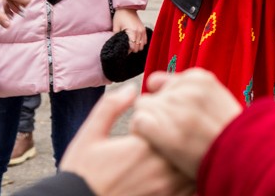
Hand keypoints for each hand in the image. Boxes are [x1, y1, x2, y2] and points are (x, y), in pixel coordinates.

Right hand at [61, 85, 193, 195]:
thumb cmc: (81, 174)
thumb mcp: (90, 135)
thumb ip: (110, 108)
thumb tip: (131, 89)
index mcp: (143, 147)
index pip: (172, 125)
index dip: (169, 122)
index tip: (158, 123)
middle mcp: (159, 170)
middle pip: (187, 147)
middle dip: (181, 141)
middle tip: (169, 139)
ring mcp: (165, 191)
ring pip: (192, 170)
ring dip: (188, 162)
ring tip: (173, 158)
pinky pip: (190, 192)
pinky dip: (188, 183)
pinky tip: (172, 177)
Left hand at [112, 8, 146, 52]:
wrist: (127, 7)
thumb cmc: (120, 16)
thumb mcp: (116, 27)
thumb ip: (116, 37)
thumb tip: (116, 45)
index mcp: (132, 32)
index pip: (132, 47)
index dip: (128, 51)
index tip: (123, 51)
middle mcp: (139, 32)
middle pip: (137, 48)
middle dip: (132, 50)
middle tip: (126, 48)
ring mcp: (142, 31)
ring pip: (142, 45)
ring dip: (137, 47)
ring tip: (131, 45)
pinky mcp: (144, 29)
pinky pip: (145, 40)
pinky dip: (141, 43)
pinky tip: (136, 42)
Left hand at [130, 69, 242, 178]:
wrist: (243, 161)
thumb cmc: (230, 136)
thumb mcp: (217, 100)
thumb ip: (187, 88)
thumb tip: (152, 82)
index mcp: (200, 79)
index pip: (162, 82)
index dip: (167, 103)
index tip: (178, 120)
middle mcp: (185, 90)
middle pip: (153, 95)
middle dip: (158, 113)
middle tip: (177, 134)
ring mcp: (174, 108)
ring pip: (143, 107)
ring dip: (150, 123)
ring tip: (167, 141)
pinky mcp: (162, 128)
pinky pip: (138, 122)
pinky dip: (143, 134)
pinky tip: (156, 145)